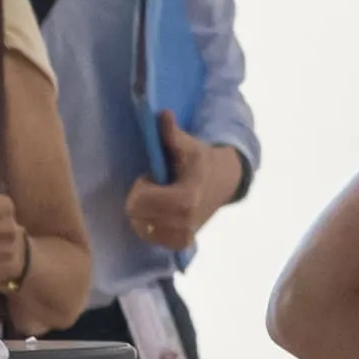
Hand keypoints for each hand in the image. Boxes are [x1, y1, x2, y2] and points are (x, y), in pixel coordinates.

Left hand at [123, 113, 242, 254]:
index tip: (154, 177)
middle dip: (141, 199)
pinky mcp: (181, 244)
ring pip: (140, 227)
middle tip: (158, 188)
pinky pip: (149, 237)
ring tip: (161, 200)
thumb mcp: (188, 146)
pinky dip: (150, 224)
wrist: (223, 182)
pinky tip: (162, 213)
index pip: (138, 202)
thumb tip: (162, 114)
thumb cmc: (200, 162)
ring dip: (144, 212)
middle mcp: (184, 223)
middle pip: (136, 215)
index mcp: (186, 199)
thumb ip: (172, 134)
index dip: (141, 187)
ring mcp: (183, 237)